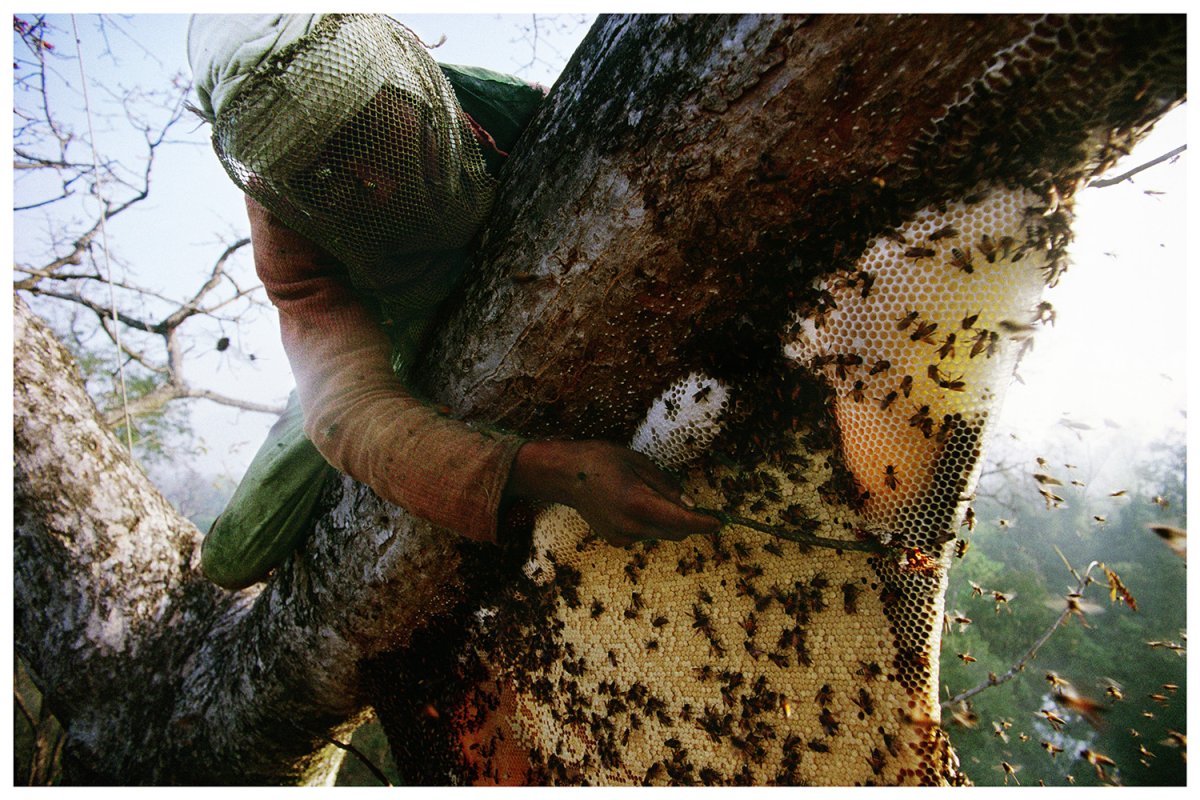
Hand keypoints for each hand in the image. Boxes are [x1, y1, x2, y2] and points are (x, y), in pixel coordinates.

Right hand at [507, 439, 721, 545]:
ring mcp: (621, 536)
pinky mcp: (615, 540)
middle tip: (694, 504)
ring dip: (666, 520)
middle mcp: (630, 525)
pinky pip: (645, 534)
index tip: (720, 521)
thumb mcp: (639, 462)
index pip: (681, 521)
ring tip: (646, 494)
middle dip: (687, 521)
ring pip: (660, 533)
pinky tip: (632, 503)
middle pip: (675, 532)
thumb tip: (689, 504)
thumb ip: (666, 485)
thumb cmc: (601, 460)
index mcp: (637, 502)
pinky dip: (649, 523)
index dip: (704, 523)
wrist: (564, 475)